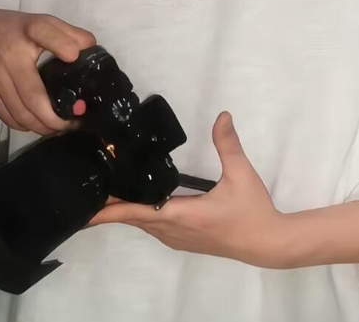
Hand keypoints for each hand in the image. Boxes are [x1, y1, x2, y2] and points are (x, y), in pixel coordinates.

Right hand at [0, 7, 95, 136]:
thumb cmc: (6, 29)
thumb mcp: (34, 22)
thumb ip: (65, 32)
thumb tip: (90, 47)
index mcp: (25, 32)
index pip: (43, 31)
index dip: (60, 44)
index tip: (73, 56)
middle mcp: (9, 59)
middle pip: (33, 96)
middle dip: (56, 117)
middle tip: (75, 122)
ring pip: (21, 114)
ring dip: (43, 127)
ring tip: (61, 129)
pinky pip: (8, 117)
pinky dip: (26, 126)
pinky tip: (40, 126)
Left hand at [87, 112, 287, 268]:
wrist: (268, 243)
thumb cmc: (252, 210)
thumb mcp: (241, 173)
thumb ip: (228, 144)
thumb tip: (222, 116)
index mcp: (183, 215)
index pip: (139, 212)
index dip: (112, 210)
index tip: (90, 207)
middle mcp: (176, 230)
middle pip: (135, 219)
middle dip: (111, 208)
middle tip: (90, 192)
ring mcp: (181, 238)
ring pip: (145, 225)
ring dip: (126, 213)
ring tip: (107, 198)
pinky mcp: (188, 240)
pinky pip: (155, 229)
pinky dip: (141, 217)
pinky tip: (140, 207)